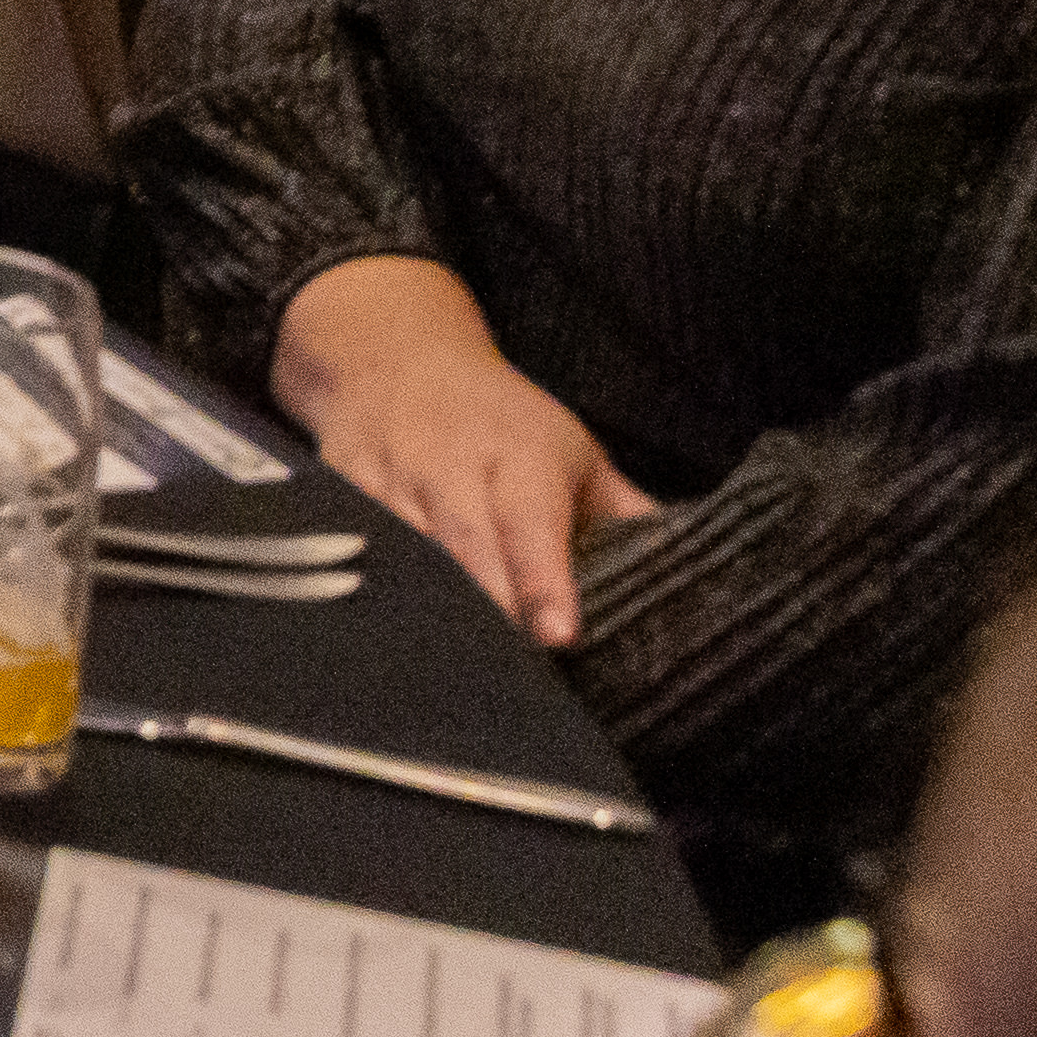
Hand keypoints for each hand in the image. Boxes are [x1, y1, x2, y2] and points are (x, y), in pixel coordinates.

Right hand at [272, 258, 657, 641]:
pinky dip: (374, 592)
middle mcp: (448, 465)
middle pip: (466, 548)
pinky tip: (392, 643)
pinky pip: (357, 550)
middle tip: (521, 678)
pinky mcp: (341, 494)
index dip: (544, 581)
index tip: (559, 637)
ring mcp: (387, 479)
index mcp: (518, 455)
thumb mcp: (572, 450)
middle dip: (491, 610)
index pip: (532, 523)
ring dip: (433, 613)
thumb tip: (694, 572)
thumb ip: (624, 514)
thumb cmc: (499, 420)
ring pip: (406, 557)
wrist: (388, 357)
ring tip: (462, 675)